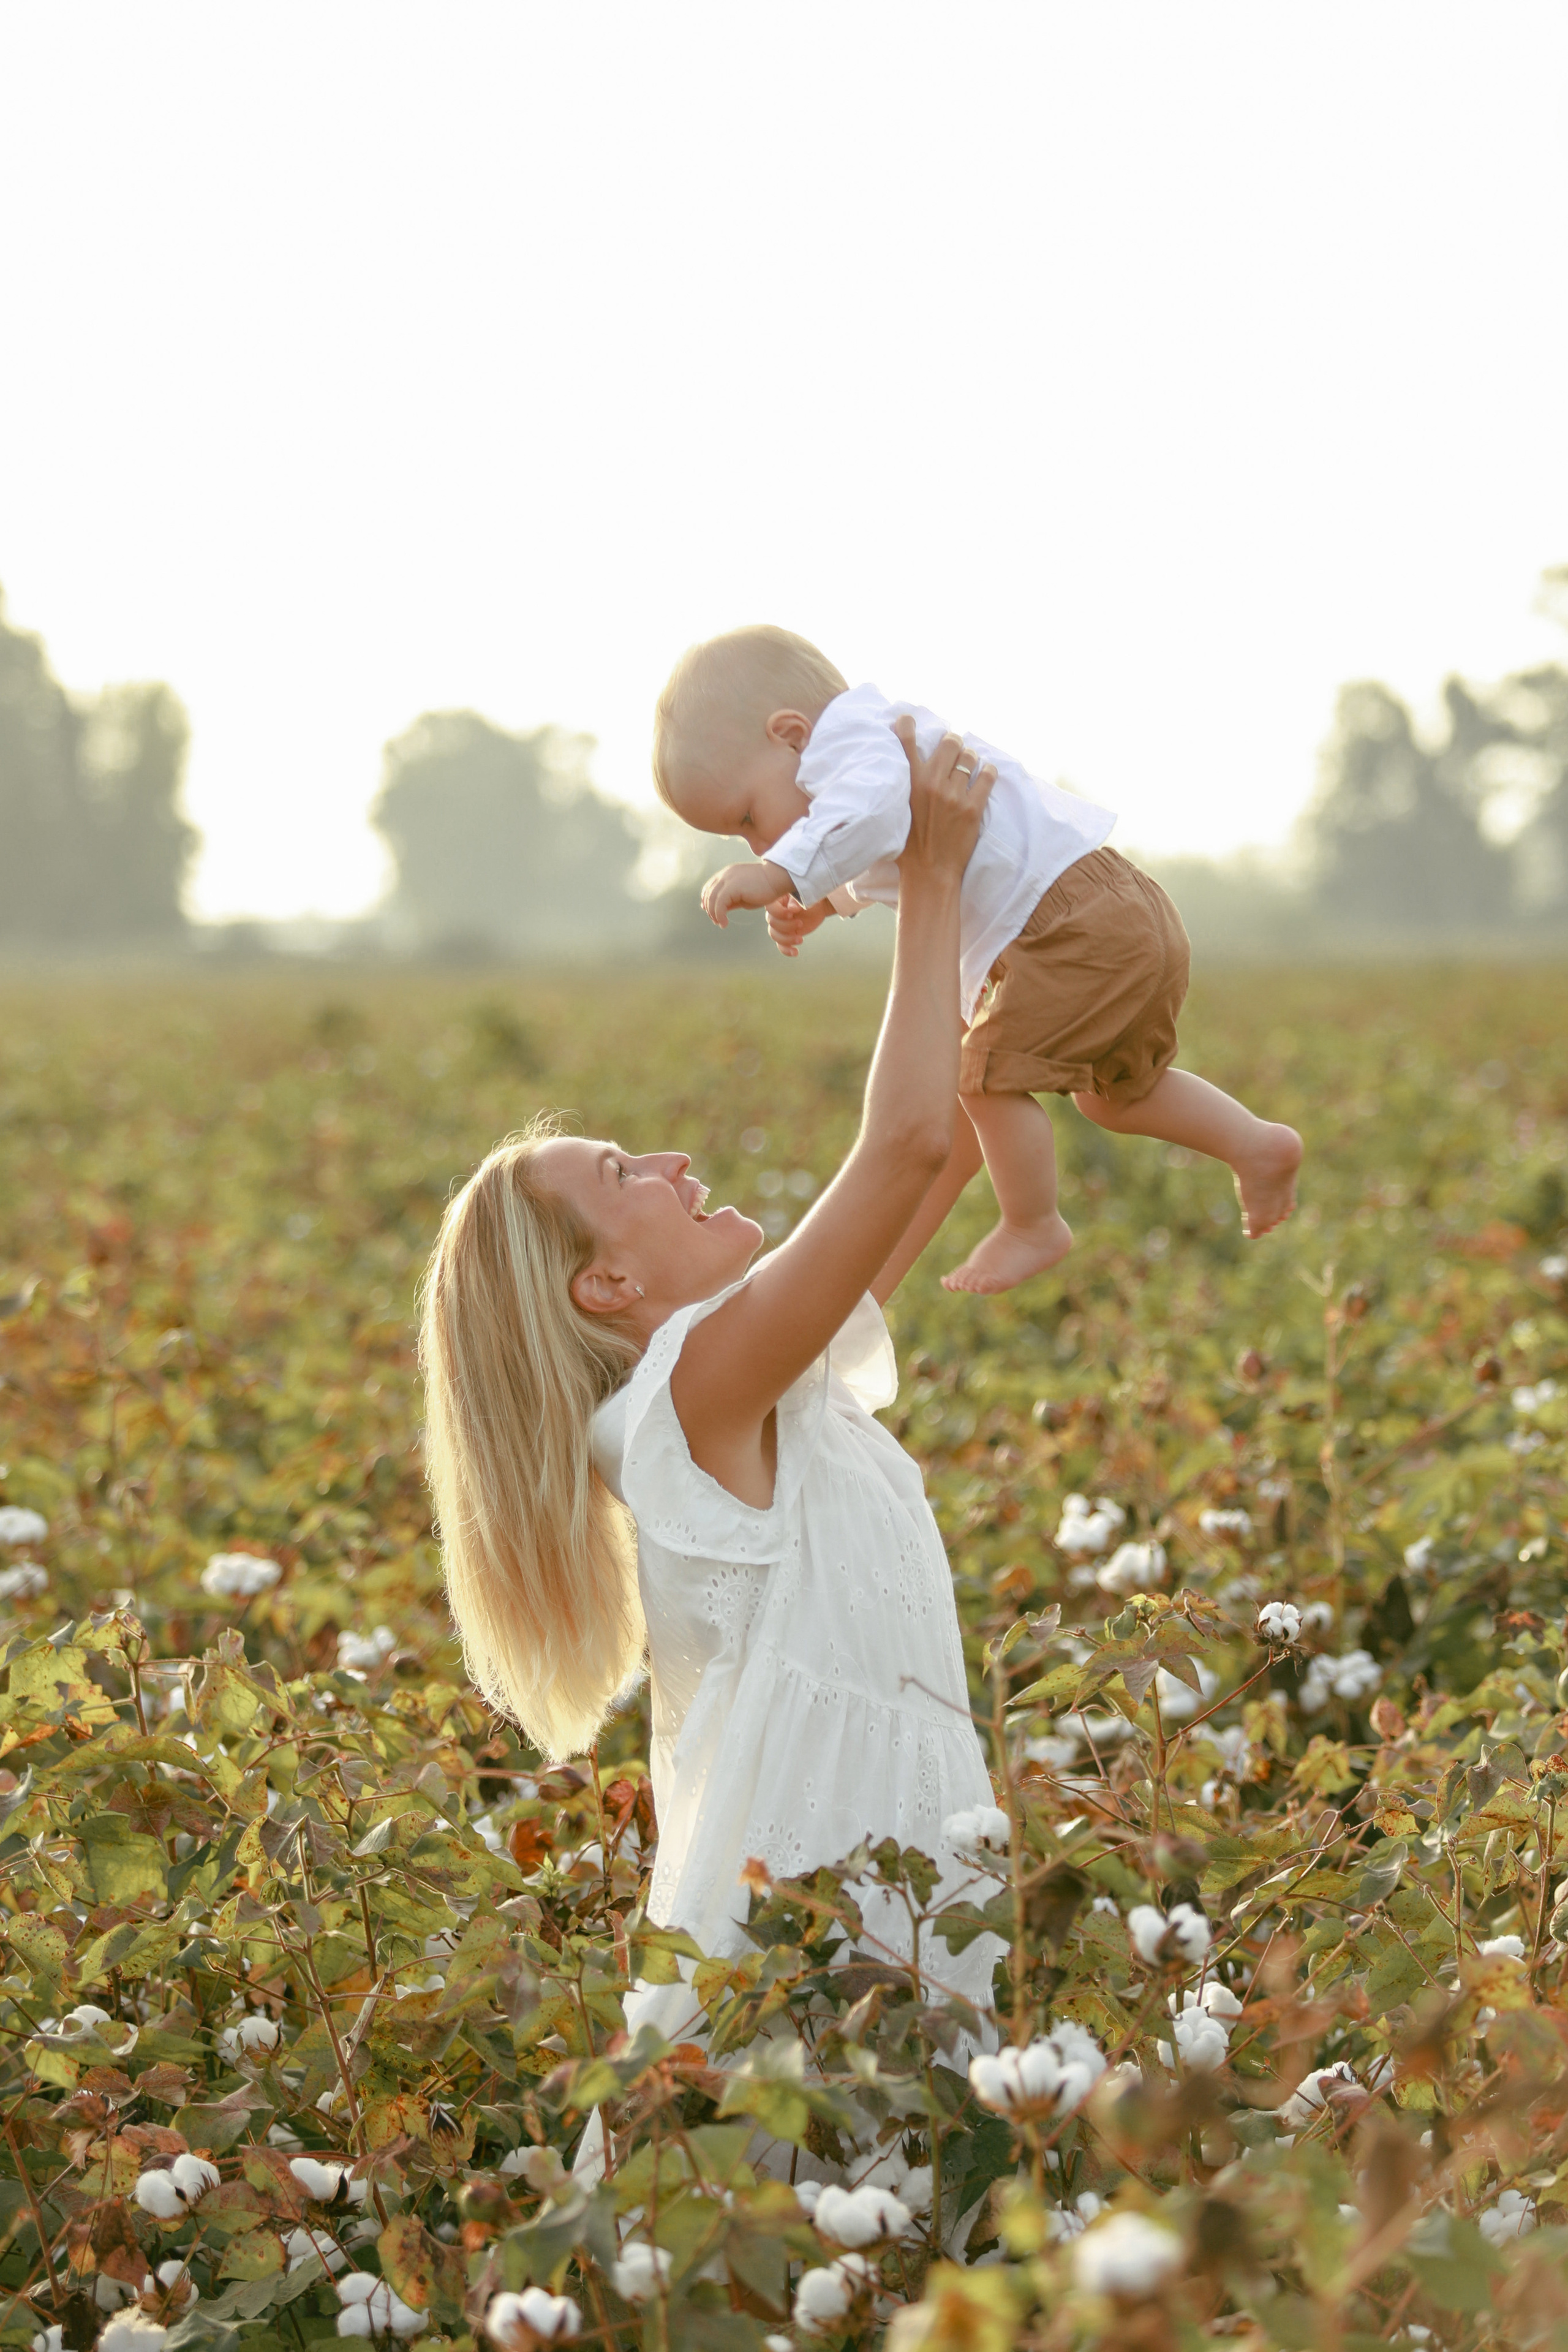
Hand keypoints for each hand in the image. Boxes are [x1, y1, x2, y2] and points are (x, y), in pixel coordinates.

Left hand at [700, 860, 792, 926]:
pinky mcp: (732, 886)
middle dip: (710, 910)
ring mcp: (727, 879)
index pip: (709, 887)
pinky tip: (724, 923)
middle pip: (708, 893)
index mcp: (727, 874)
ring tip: (721, 923)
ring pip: (711, 899)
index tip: (713, 914)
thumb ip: (731, 901)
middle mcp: (725, 874)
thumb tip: (720, 911)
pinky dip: (719, 915)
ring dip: (713, 914)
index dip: (707, 901)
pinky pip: (719, 903)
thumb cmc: (764, 888)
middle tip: (717, 922)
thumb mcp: (744, 896)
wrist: (777, 878)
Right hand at [766, 896, 832, 956]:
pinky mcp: (786, 935)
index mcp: (778, 901)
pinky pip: (780, 945)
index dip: (778, 913)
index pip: (770, 907)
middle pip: (772, 923)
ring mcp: (780, 925)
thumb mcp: (805, 896)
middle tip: (800, 923)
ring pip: (774, 935)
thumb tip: (791, 908)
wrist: (818, 907)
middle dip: (786, 926)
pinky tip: (795, 952)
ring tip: (801, 939)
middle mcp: (776, 913)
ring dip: (787, 939)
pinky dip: (786, 950)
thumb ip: (798, 901)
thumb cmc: (810, 897)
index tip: (791, 914)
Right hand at [893, 719, 994, 882]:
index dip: (908, 724)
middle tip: (954, 751)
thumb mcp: (895, 812)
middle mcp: (932, 783)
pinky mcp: (973, 808)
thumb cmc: (907, 847)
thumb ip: (901, 789)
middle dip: (953, 744)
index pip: (906, 741)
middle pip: (950, 742)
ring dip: (970, 758)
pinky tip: (986, 775)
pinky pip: (987, 776)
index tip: (909, 719)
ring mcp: (954, 795)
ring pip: (970, 757)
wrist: (928, 873)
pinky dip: (988, 772)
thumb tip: (903, 771)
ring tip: (969, 767)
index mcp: (909, 783)